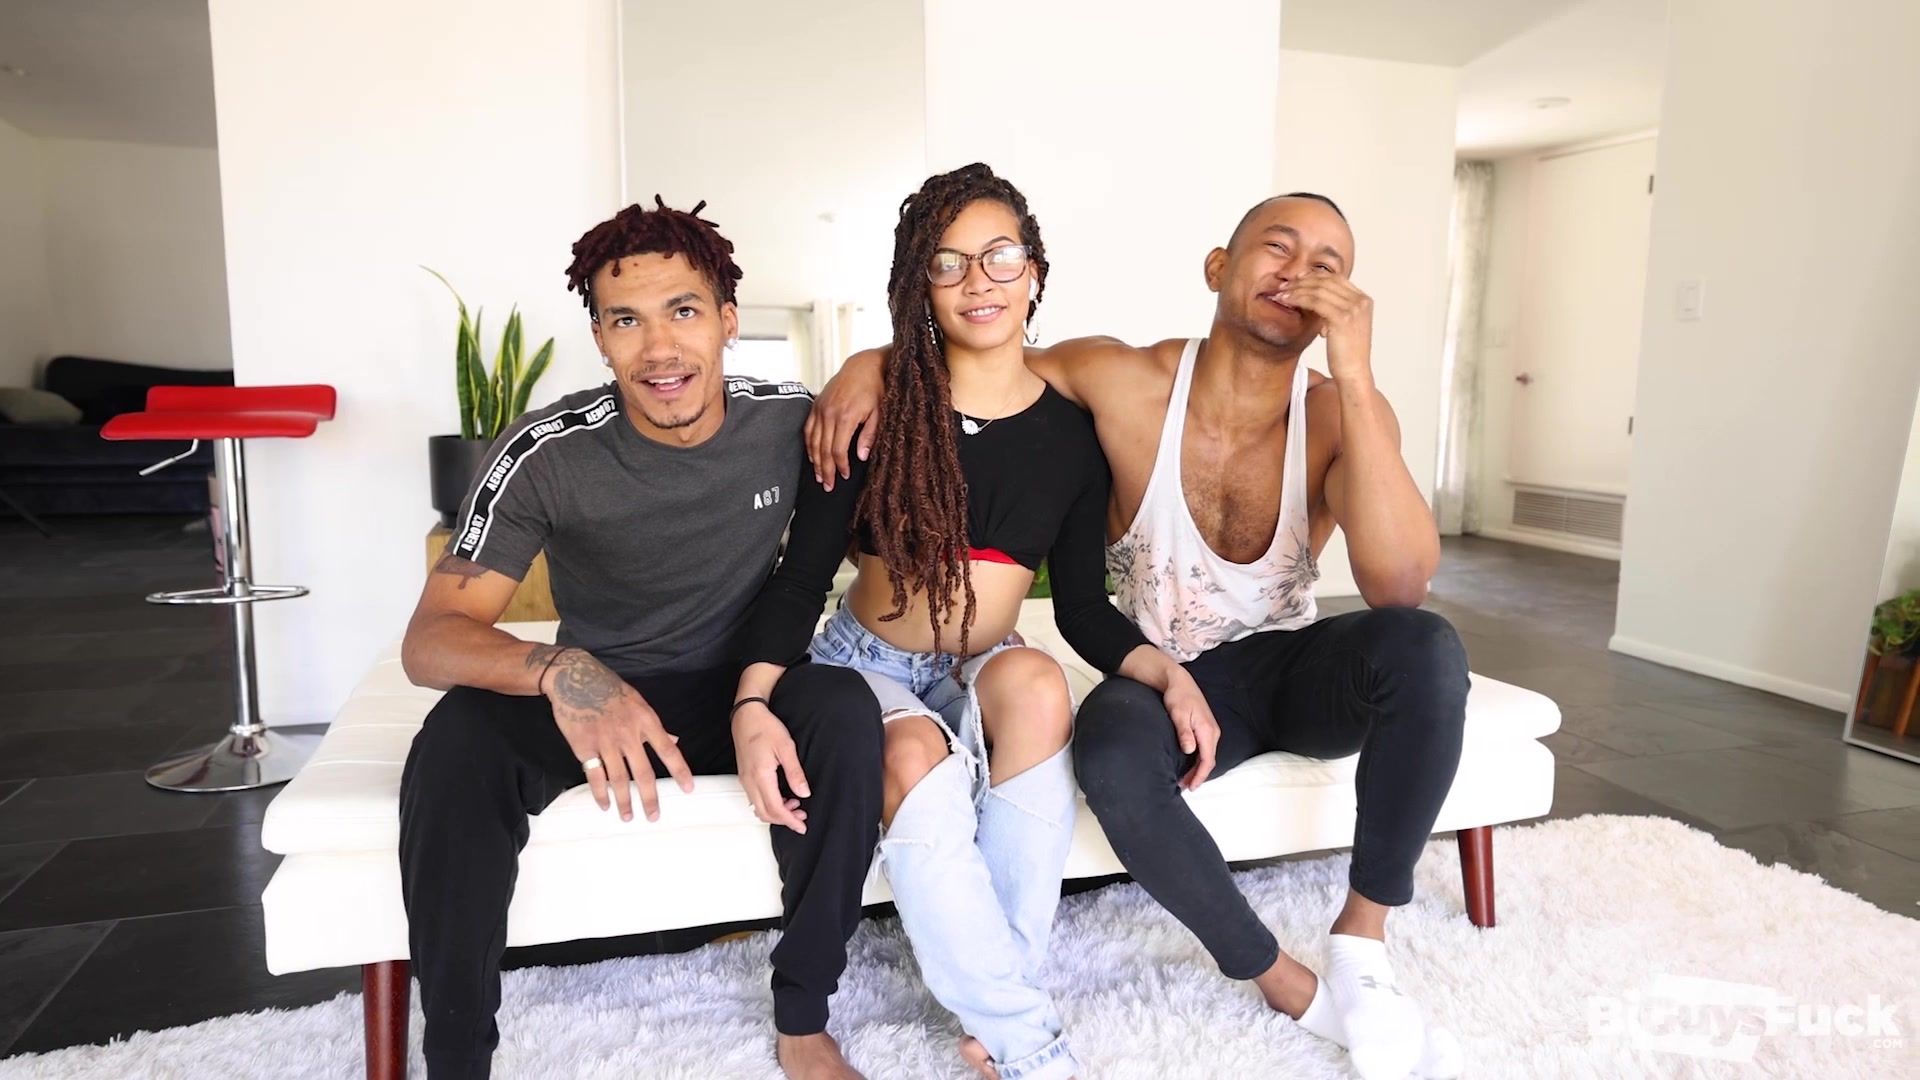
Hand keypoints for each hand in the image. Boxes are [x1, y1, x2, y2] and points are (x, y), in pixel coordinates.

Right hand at [539, 648, 692, 821]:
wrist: (574, 678)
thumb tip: (675, 741)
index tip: (688, 789)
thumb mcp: (638, 702)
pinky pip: (594, 776)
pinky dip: (600, 793)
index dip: (679, 771)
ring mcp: (605, 741)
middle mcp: (628, 733)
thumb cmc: (610, 689)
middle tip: (654, 816)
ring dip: (624, 801)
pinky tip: (605, 805)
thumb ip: (654, 726)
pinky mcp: (584, 746)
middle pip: (643, 772)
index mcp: (645, 720)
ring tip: (627, 817)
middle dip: (650, 798)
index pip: (668, 750)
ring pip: (618, 779)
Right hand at [733, 701, 810, 833]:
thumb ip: (795, 773)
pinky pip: (755, 799)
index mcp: (760, 776)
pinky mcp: (745, 776)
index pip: (775, 808)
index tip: (802, 825)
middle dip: (784, 820)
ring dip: (776, 812)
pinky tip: (782, 796)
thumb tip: (804, 792)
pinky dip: (769, 804)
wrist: (746, 715)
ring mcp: (745, 779)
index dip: (790, 820)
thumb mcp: (786, 748)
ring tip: (795, 806)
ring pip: (759, 808)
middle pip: (765, 813)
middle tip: (801, 817)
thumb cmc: (764, 727)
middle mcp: (749, 781)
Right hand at [804, 349, 885, 490]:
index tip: (844, 476)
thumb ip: (869, 435)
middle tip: (827, 486)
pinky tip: (812, 456)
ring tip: (818, 476)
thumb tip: (860, 457)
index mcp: (846, 417)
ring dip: (815, 460)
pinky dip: (809, 444)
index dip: (840, 466)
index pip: (838, 450)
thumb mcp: (878, 412)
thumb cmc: (875, 388)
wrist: (863, 366)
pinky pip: (808, 428)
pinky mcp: (816, 404)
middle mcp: (829, 413)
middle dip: (825, 470)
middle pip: (823, 449)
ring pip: (813, 441)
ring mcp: (820, 408)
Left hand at [1164, 668, 1220, 789]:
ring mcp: (1210, 731)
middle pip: (1209, 760)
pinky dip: (1198, 760)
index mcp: (1208, 730)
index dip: (1199, 775)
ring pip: (1207, 756)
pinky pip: (1205, 750)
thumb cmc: (1178, 697)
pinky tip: (1189, 765)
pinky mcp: (1205, 729)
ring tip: (1185, 780)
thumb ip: (1184, 733)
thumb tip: (1190, 750)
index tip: (1191, 786)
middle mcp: (1213, 732)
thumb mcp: (1178, 714)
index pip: (1207, 759)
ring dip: (1197, 769)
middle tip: (1184, 787)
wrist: (1180, 682)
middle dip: (1198, 775)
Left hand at [1277, 274, 1373, 385]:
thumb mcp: (1343, 326)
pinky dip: (1299, 299)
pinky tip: (1287, 301)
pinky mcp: (1343, 318)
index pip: (1337, 278)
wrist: (1354, 373)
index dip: (1315, 276)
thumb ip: (1335, 309)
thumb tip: (1315, 297)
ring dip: (1297, 290)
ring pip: (1319, 290)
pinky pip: (1316, 302)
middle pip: (1327, 281)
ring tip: (1282, 294)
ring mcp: (1353, 309)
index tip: (1298, 279)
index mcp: (1364, 300)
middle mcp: (1361, 301)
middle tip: (1285, 285)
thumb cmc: (1346, 354)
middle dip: (1303, 281)